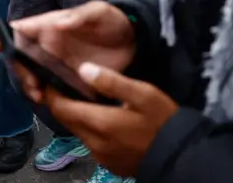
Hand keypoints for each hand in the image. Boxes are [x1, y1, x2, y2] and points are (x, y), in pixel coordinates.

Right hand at [0, 0, 136, 95]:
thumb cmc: (111, 20)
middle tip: (32, 83)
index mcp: (49, 25)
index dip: (4, 37)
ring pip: (33, 76)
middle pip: (22, 58)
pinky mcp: (68, 80)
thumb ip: (79, 16)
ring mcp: (56, 64)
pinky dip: (47, 97)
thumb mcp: (98, 11)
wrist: (132, 41)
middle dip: (19, 71)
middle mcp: (47, 45)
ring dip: (31, 86)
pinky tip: (51, 102)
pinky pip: (51, 89)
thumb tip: (55, 24)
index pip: (21, 29)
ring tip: (41, 96)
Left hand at [40, 66, 178, 176]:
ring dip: (77, 115)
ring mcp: (100, 155)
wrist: (180, 158)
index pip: (59, 107)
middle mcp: (93, 142)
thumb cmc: (162, 121)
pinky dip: (89, 128)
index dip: (51, 92)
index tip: (51, 77)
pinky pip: (90, 142)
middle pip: (65, 119)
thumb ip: (111, 81)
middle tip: (66, 83)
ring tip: (85, 97)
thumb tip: (83, 69)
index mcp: (99, 123)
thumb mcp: (142, 94)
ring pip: (77, 131)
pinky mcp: (109, 163)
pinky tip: (102, 118)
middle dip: (62, 102)